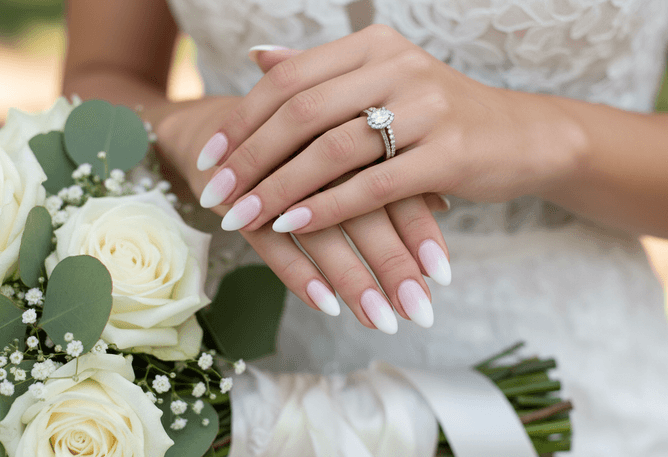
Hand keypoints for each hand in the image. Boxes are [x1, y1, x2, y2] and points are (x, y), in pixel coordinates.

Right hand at [151, 97, 450, 333]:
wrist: (220, 127)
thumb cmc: (299, 140)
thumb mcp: (346, 148)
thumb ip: (392, 168)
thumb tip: (446, 202)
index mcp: (346, 126)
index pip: (392, 182)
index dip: (417, 229)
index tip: (443, 274)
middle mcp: (313, 148)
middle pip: (362, 209)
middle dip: (392, 264)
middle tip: (420, 311)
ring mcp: (271, 174)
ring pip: (320, 231)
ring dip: (352, 279)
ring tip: (381, 321)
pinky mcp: (236, 199)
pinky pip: (271, 243)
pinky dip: (300, 273)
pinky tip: (326, 306)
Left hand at [195, 24, 584, 234]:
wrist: (523, 136)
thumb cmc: (440, 115)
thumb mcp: (382, 82)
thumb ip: (322, 72)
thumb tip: (260, 59)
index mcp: (373, 46)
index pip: (289, 79)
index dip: (242, 120)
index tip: (208, 159)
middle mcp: (397, 65)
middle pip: (302, 110)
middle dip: (251, 158)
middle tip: (215, 194)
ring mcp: (427, 106)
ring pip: (334, 148)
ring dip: (280, 187)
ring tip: (244, 218)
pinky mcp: (451, 151)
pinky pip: (374, 184)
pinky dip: (328, 206)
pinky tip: (293, 226)